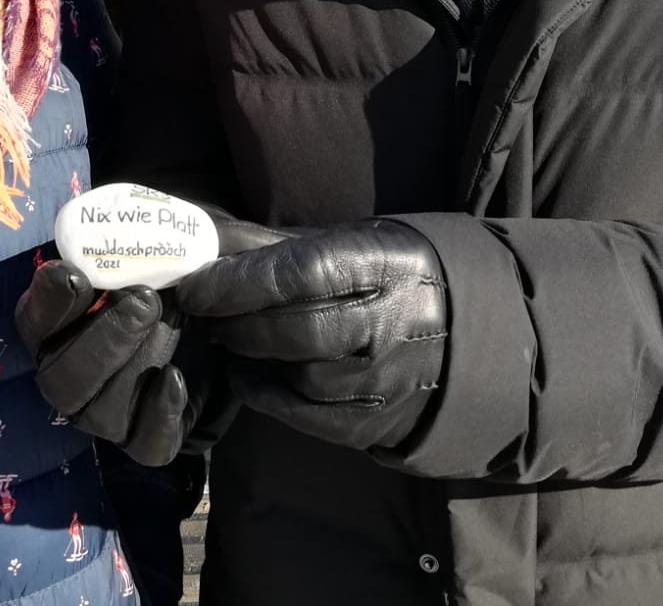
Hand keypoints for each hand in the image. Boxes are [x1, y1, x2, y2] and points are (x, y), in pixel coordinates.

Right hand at [15, 209, 289, 466]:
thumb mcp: (186, 234)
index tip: (74, 273)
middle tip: (145, 300)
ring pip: (93, 412)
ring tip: (168, 321)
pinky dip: (158, 416)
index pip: (34, 321)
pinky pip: (146, 446)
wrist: (254, 306)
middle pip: (57, 377)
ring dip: (126, 366)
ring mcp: (115, 409)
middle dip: (96, 338)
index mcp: (70, 319)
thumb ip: (155, 230)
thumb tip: (132, 226)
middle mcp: (80, 369)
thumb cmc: (204, 262)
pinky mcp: (158, 435)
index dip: (46, 303)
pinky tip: (178, 378)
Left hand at [174, 217, 446, 452]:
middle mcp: (394, 324)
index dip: (241, 282)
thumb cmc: (386, 275)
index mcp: (386, 264)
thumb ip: (279, 245)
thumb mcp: (348, 242)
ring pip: (302, 378)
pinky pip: (309, 417)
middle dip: (239, 323)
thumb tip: (205, 239)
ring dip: (252, 359)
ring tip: (229, 338)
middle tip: (206, 314)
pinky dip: (267, 397)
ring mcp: (389, 380)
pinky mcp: (378, 422)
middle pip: (299, 331)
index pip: (303, 272)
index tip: (196, 287)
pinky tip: (248, 376)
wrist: (466, 332)